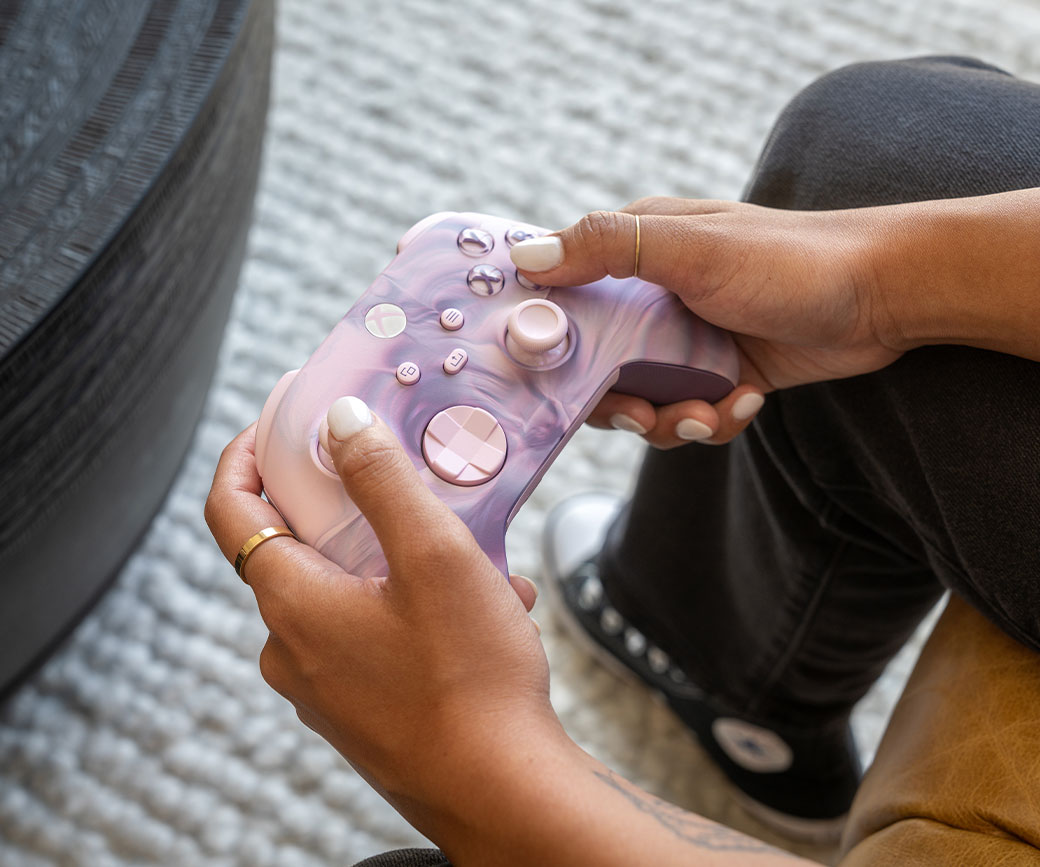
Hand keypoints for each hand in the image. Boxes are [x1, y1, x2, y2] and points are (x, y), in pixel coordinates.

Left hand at [204, 404, 565, 838]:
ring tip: (482, 561)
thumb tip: (340, 420)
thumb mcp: (433, 555)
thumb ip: (382, 478)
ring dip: (404, 561)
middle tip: (408, 481)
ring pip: (349, 592)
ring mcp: (324, 688)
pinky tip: (489, 611)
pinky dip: (417, 609)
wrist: (503, 794)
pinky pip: (373, 635)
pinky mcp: (359, 711)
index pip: (231, 509)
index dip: (247, 453)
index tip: (282, 418)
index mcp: (292, 603)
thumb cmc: (469, 677)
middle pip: (298, 547)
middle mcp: (293, 649)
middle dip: (355, 506)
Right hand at [511, 198, 900, 445]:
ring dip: (671, 421)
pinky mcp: (719, 373)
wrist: (885, 295)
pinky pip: (690, 415)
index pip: (561, 296)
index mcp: (634, 252)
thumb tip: (525, 259)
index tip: (547, 376)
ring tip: (710, 412)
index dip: (545, 339)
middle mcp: (652, 296)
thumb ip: (608, 248)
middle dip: (617, 402)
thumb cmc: (790, 258)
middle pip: (594, 366)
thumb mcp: (692, 248)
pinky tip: (746, 404)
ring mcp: (686, 339)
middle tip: (644, 414)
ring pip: (642, 401)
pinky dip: (712, 421)